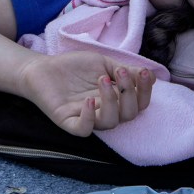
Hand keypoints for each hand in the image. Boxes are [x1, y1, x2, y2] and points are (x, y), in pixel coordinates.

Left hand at [18, 51, 156, 137]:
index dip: (145, 91)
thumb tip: (150, 75)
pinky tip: (88, 101)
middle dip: (129, 94)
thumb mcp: (103, 63)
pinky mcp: (68, 122)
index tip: (142, 73)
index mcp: (116, 100)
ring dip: (111, 101)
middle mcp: (105, 112)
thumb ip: (124, 71)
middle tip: (118, 73)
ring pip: (109, 122)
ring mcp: (87, 118)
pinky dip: (89, 118)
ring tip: (102, 79)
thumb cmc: (75, 67)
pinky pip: (83, 129)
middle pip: (129, 115)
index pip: (139, 103)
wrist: (43, 68)